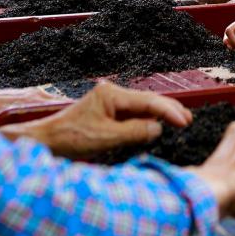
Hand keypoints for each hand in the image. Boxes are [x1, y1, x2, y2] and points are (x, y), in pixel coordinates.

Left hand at [0, 81, 192, 159]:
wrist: (46, 142)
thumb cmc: (71, 139)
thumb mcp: (106, 138)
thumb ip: (134, 131)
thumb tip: (157, 127)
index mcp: (112, 94)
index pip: (148, 101)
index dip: (169, 111)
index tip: (186, 121)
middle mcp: (111, 93)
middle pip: (147, 100)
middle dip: (169, 110)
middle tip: (188, 120)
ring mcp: (108, 102)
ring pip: (141, 106)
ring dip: (159, 114)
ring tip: (179, 121)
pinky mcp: (105, 112)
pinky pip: (131, 114)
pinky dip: (146, 119)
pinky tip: (155, 125)